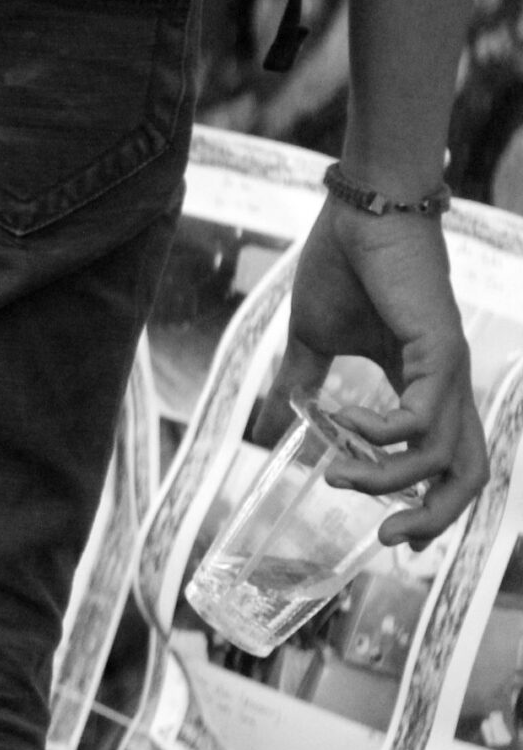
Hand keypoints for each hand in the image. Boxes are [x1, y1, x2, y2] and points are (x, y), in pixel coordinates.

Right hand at [278, 197, 486, 546]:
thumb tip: (281, 414)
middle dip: (432, 518)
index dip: (429, 504)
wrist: (363, 212)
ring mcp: (449, 373)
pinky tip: (341, 418)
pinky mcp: (442, 354)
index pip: (447, 461)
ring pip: (443, 461)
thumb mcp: (312, 334)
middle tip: (385, 538)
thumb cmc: (341, 264)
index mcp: (423, 385)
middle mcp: (447, 387)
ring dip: (387, 481)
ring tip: (337, 473)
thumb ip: (304, 376)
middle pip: (468, 476)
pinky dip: (380, 434)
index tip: (390, 533)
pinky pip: (420, 422)